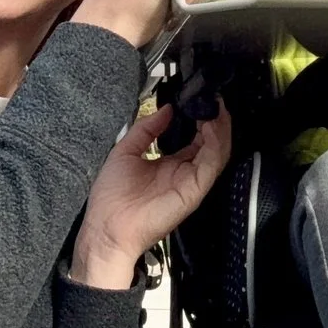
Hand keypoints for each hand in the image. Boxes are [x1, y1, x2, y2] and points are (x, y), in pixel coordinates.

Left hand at [71, 106, 233, 286]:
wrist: (107, 227)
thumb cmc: (112, 197)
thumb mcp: (126, 150)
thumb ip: (147, 129)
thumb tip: (166, 110)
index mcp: (170, 164)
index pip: (196, 140)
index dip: (201, 120)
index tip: (200, 100)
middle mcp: (184, 173)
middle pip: (211, 144)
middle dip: (215, 120)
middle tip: (214, 100)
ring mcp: (191, 181)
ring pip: (217, 152)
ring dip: (220, 129)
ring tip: (216, 108)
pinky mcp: (193, 190)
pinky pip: (211, 164)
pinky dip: (215, 144)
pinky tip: (210, 126)